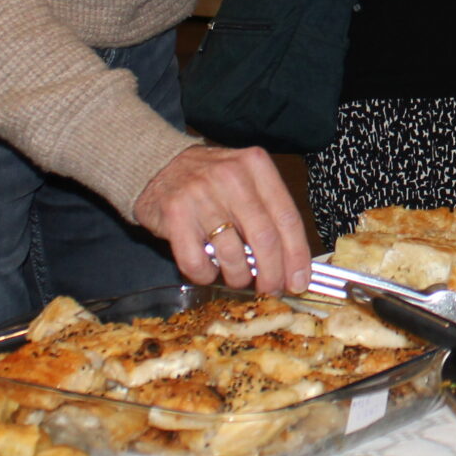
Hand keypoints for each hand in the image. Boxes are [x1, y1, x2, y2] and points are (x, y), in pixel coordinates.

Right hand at [132, 142, 310, 292]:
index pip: (288, 218)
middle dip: (272, 274)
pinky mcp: (176, 214)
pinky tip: (207, 269)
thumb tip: (292, 263)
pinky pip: (198, 262)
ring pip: (233, 254)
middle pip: (265, 239)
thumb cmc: (209, 181)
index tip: (299, 280)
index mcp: (256, 165)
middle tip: (271, 289)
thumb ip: (268, 212)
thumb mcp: (245, 180)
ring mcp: (201, 194)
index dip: (297, 256)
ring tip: (237, 277)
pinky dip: (206, 275)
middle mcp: (231, 176)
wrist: (156, 166)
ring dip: (239, 277)